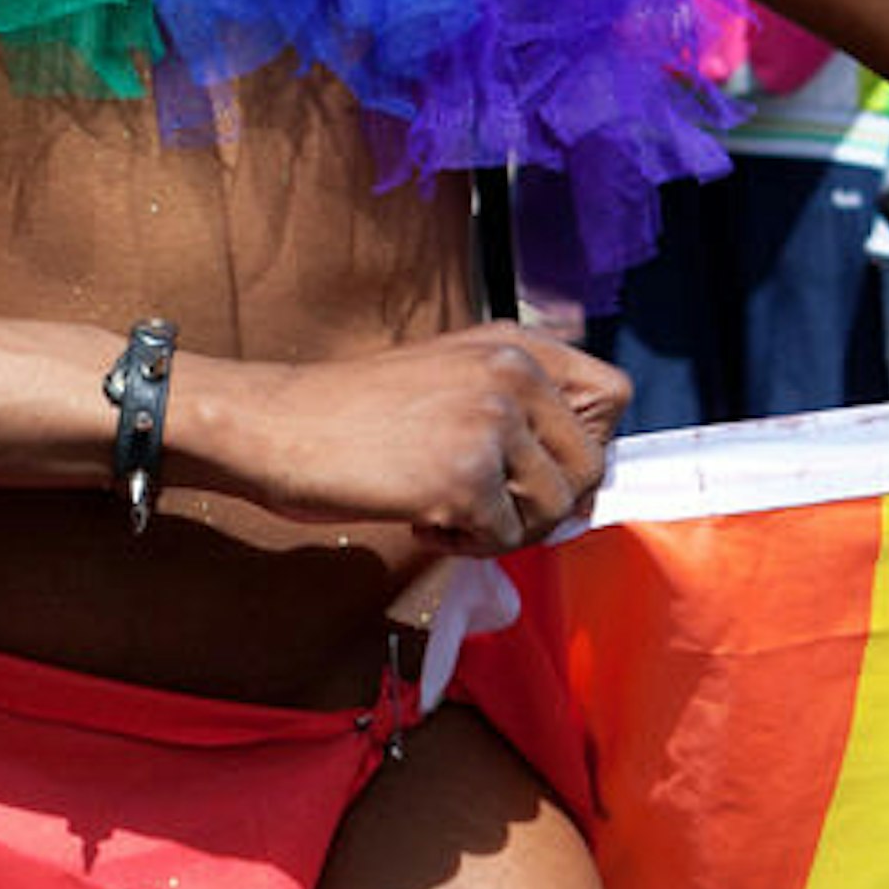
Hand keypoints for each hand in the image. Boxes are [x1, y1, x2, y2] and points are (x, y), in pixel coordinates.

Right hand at [197, 323, 631, 550]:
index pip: (614, 397)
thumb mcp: (449, 377)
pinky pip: (505, 538)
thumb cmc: (352, 415)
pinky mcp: (466, 475)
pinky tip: (420, 518)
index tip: (539, 469)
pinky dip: (466, 544)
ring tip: (447, 510)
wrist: (274, 426)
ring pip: (555, 510)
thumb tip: (583, 487)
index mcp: (515, 344)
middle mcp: (514, 372)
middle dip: (548, 505)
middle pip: (593, 466)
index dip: (586, 444)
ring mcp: (492, 422)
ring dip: (507, 529)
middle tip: (488, 508)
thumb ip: (515, 408)